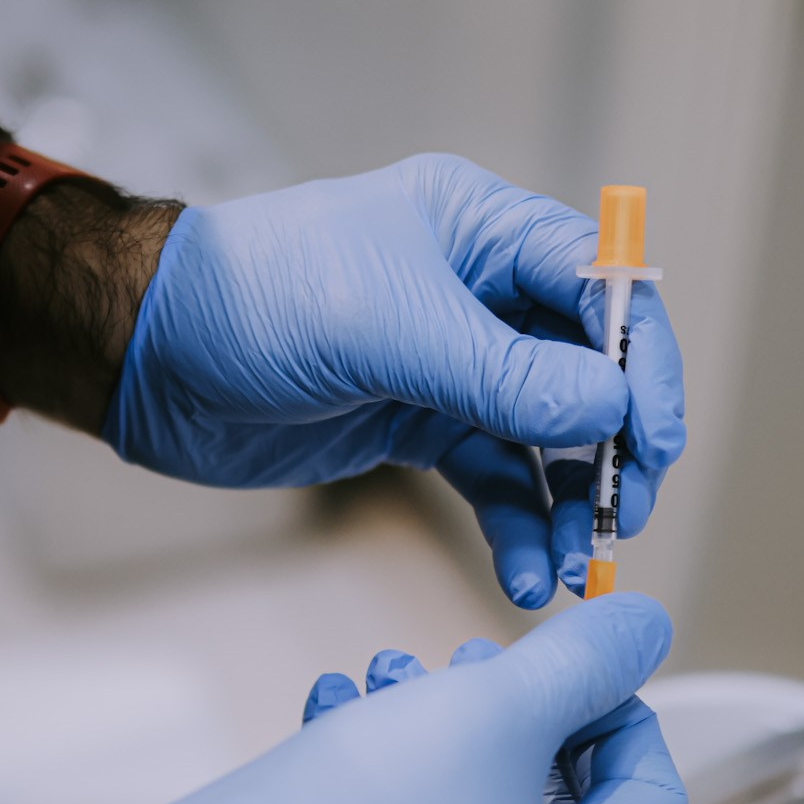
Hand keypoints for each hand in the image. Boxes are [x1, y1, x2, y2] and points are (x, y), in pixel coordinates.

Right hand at [60, 594, 686, 803]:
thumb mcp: (491, 714)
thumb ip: (581, 665)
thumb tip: (644, 628)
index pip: (648, 802)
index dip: (623, 711)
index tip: (575, 663)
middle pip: (548, 803)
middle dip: (509, 710)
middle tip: (468, 663)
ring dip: (431, 723)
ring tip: (387, 675)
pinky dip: (373, 765)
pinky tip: (333, 714)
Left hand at [106, 155, 685, 606]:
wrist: (148, 357)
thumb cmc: (252, 301)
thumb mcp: (388, 329)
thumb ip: (504, 373)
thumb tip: (612, 408)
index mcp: (479, 228)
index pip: (601, 285)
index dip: (642, 362)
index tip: (655, 439)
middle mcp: (477, 290)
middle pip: (588, 369)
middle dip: (615, 448)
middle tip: (624, 518)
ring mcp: (449, 362)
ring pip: (546, 437)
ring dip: (568, 504)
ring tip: (571, 569)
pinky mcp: (415, 423)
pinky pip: (494, 479)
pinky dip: (517, 527)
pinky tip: (527, 575)